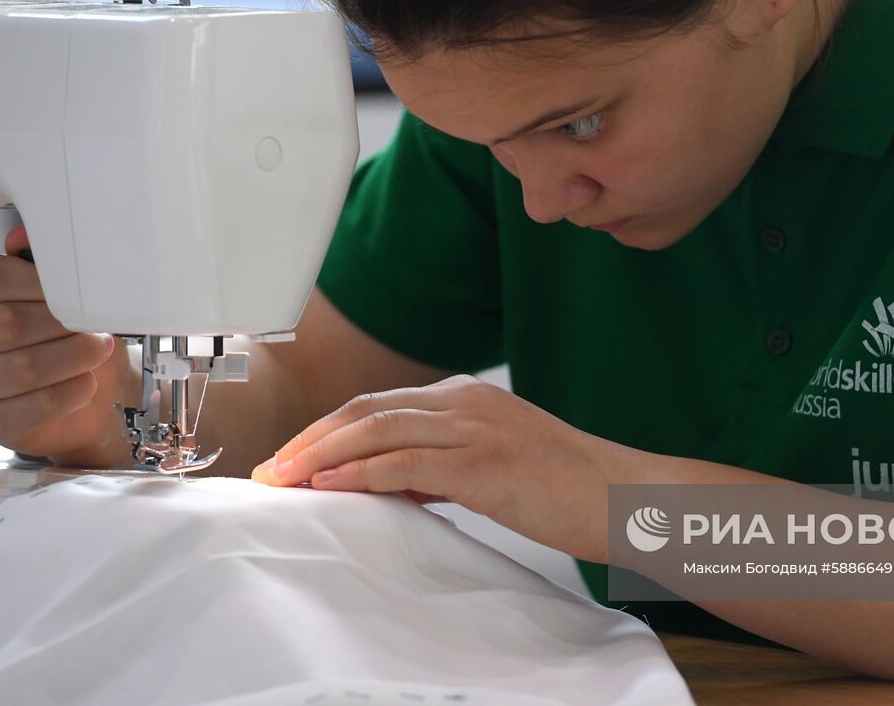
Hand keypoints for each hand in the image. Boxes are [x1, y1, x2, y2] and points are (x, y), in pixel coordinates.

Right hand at [0, 225, 132, 464]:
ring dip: (74, 357)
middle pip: (7, 325)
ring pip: (22, 368)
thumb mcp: (59, 294)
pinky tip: (87, 382)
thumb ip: (43, 263)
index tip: (74, 288)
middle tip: (95, 325)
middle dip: (63, 324)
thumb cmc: (68, 337)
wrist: (87, 397)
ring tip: (99, 350)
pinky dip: (72, 392)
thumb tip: (24, 236)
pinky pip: (36, 406)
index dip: (38, 282)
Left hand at [252, 375, 627, 560]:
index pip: (379, 404)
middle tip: (272, 467)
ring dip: (321, 454)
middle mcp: (466, 401)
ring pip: (376, 429)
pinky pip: (403, 462)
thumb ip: (442, 464)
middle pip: (366, 409)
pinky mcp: (483, 462)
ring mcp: (474, 427)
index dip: (328, 429)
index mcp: (468, 396)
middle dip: (311, 438)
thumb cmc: (564, 487)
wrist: (620, 496)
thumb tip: (388, 481)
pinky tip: (330, 485)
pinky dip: (358, 472)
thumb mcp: (495, 464)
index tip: (293, 456)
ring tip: (285, 477)